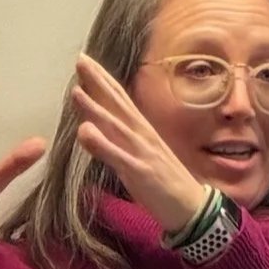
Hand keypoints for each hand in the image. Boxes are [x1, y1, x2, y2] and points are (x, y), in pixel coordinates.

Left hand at [69, 55, 208, 233]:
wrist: (192, 208)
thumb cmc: (165, 182)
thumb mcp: (140, 156)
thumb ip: (118, 140)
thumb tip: (95, 124)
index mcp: (142, 131)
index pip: (121, 99)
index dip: (103, 80)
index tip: (85, 61)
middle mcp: (143, 136)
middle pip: (118, 104)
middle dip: (99, 82)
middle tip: (80, 60)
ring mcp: (142, 153)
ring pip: (115, 126)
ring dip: (96, 108)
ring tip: (76, 91)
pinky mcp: (140, 173)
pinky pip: (118, 157)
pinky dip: (101, 143)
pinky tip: (84, 131)